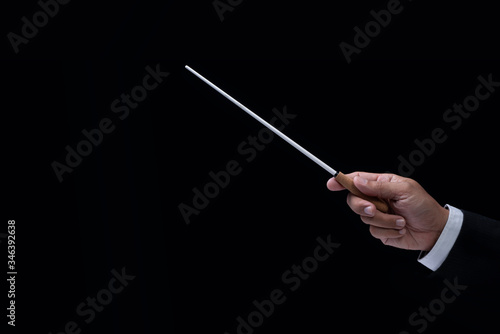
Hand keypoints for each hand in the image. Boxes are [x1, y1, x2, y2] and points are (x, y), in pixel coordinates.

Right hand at [327, 172, 448, 250]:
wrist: (435, 231)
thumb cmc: (424, 206)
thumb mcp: (405, 190)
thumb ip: (379, 187)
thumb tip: (358, 181)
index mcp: (381, 184)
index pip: (357, 180)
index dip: (342, 181)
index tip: (331, 183)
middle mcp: (376, 198)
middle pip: (354, 200)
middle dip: (362, 206)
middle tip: (375, 208)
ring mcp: (377, 214)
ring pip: (364, 218)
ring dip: (384, 220)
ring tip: (400, 220)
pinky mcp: (380, 230)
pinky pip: (373, 231)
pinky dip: (388, 230)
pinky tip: (400, 228)